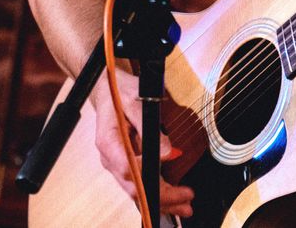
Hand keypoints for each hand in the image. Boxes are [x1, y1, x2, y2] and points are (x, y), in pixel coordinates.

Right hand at [91, 70, 195, 219]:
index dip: (148, 177)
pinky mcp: (127, 164)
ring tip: (185, 205)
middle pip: (134, 187)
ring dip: (162, 200)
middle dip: (161, 198)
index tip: (170, 180)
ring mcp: (118, 164)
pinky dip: (157, 193)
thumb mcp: (136, 99)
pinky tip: (174, 198)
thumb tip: (167, 152)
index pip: (127, 169)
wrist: (108, 90)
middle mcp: (111, 158)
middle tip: (187, 202)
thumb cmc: (120, 92)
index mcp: (109, 143)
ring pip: (138, 191)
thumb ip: (149, 125)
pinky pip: (141, 184)